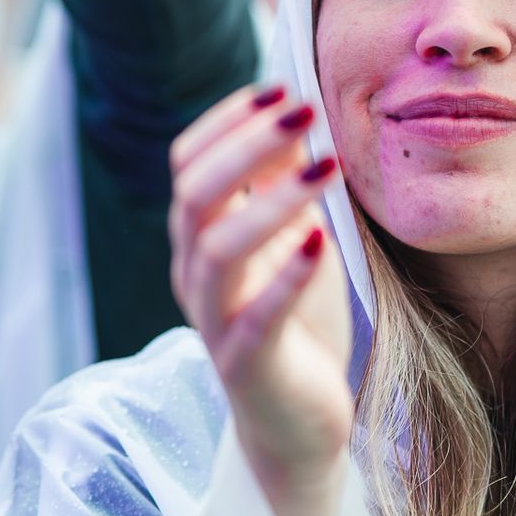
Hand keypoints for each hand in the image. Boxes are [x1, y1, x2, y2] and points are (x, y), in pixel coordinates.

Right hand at [169, 85, 352, 515]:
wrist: (297, 427)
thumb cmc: (297, 324)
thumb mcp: (293, 240)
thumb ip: (282, 186)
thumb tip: (291, 110)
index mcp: (198, 239)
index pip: (188, 162)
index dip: (228, 121)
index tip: (282, 88)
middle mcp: (194, 275)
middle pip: (194, 193)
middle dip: (247, 144)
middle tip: (304, 109)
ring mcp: (215, 322)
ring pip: (217, 249)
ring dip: (272, 199)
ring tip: (327, 166)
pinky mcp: (246, 366)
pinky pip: (255, 317)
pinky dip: (285, 276)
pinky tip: (319, 241)